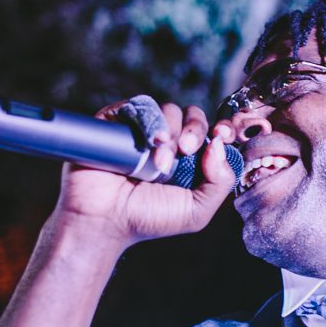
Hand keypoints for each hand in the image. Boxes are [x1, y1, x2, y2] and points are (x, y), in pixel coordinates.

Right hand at [52, 100, 236, 250]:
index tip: (222, 134)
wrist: (102, 221)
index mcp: (189, 159)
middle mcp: (167, 141)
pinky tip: (150, 142)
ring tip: (158, 162)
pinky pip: (140, 105)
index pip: (212, 132)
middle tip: (186, 151)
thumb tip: (220, 144)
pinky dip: (149, 119)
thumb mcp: (195, 211)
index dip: (222, 128)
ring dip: (170, 132)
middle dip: (195, 130)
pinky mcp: (117, 121)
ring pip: (168, 110)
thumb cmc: (145, 219)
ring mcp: (142, 130)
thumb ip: (220, 182)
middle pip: (192, 115)